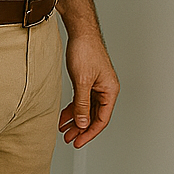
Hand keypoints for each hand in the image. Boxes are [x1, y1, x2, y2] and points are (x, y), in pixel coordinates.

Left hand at [58, 31, 118, 147]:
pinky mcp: (87, 81)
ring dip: (76, 120)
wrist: (80, 31)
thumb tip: (83, 123)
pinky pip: (81, 100)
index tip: (78, 142)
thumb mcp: (82, 81)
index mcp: (110, 91)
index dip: (89, 133)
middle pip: (94, 116)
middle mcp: (105, 90)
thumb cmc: (86, 51)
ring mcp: (96, 86)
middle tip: (69, 139)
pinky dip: (73, 109)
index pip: (101, 119)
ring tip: (64, 130)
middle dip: (81, 129)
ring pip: (87, 109)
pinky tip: (64, 116)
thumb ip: (82, 103)